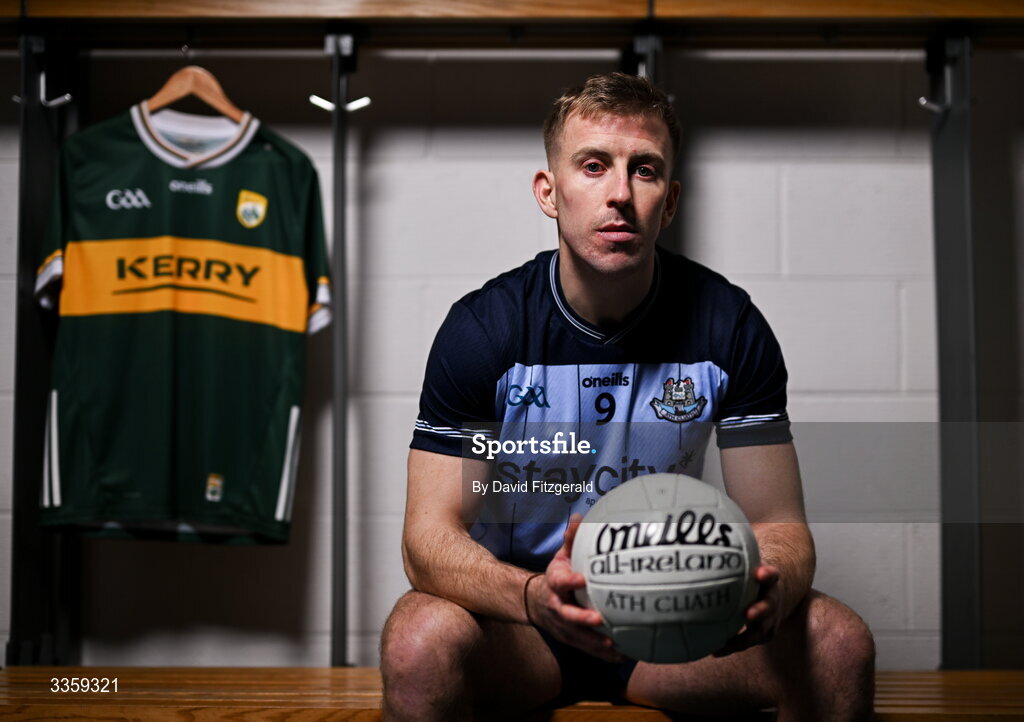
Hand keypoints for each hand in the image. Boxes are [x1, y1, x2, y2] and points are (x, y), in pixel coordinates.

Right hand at [526, 514, 625, 662]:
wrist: (536, 602)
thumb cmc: (557, 575)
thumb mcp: (561, 557)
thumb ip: (571, 539)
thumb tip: (579, 517)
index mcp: (555, 584)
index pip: (560, 582)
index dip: (570, 581)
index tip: (582, 579)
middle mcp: (557, 606)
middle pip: (567, 615)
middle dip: (582, 619)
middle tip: (599, 620)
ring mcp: (562, 625)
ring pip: (577, 637)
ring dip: (595, 643)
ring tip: (615, 646)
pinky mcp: (570, 638)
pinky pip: (587, 648)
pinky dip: (603, 654)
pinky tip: (622, 655)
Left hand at [713, 564, 782, 656]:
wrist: (771, 595)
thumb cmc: (751, 579)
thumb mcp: (747, 568)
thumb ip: (734, 565)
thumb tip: (701, 560)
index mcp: (769, 582)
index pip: (771, 574)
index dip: (767, 574)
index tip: (759, 573)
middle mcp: (772, 601)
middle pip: (769, 606)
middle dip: (759, 610)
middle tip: (747, 614)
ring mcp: (770, 620)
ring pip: (760, 631)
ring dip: (743, 638)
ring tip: (724, 643)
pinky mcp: (764, 634)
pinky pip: (748, 642)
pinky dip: (732, 646)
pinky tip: (714, 651)